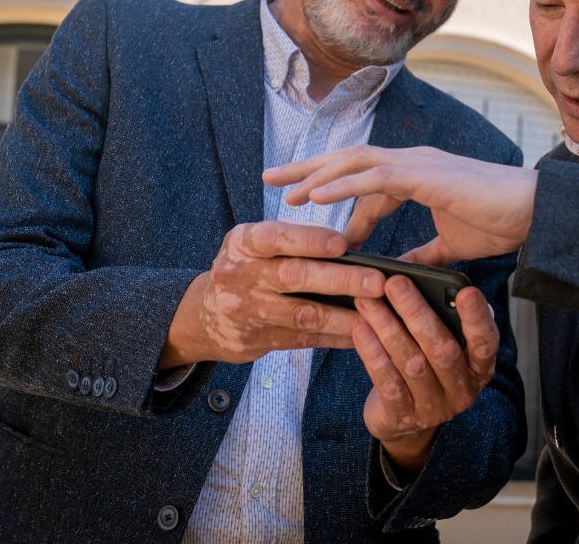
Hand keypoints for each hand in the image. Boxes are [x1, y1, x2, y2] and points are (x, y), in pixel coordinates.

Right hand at [160, 221, 386, 367]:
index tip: (342, 244)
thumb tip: (347, 243)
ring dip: (344, 315)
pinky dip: (334, 337)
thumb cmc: (245, 269)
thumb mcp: (254, 243)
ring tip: (376, 314)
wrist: (201, 316)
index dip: (309, 240)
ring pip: (303, 315)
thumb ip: (293, 238)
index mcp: (242, 242)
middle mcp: (240, 275)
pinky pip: (304, 340)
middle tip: (377, 282)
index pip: (275, 237)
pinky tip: (360, 335)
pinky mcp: (257, 341)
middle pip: (294, 276)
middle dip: (340, 279)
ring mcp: (247, 312)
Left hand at [263, 145, 537, 265]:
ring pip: (354, 162)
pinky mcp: (425, 175)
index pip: (363, 179)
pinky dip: (342, 185)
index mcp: (415, 176)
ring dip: (316, 174)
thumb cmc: (499, 223)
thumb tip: (400, 269)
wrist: (532, 213)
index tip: (303, 210)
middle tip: (271, 179)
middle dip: (308, 170)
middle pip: (347, 160)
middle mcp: (411, 163)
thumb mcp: (449, 244)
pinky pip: (374, 177)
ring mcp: (417, 164)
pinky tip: (316, 196)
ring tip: (283, 188)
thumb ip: (422, 252)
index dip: (333, 194)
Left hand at [353, 275, 499, 474]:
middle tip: (395, 283)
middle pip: (442, 349)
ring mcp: (433, 407)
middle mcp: (461, 389)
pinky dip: (373, 354)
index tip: (466, 291)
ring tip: (368, 301)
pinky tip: (361, 330)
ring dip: (388, 327)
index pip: (485, 342)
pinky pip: (388, 383)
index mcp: (479, 368)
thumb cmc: (428, 372)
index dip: (477, 318)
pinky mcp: (403, 417)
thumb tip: (438, 284)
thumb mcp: (445, 349)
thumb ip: (447, 321)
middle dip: (417, 312)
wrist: (407, 426)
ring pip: (411, 363)